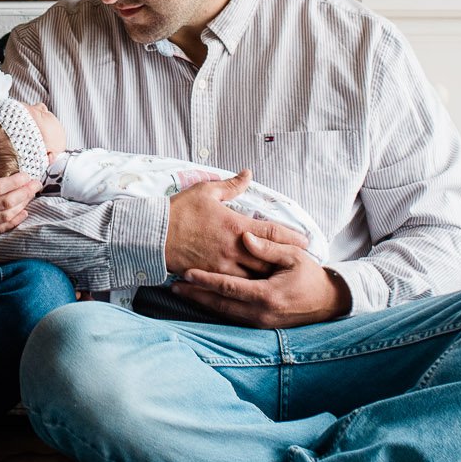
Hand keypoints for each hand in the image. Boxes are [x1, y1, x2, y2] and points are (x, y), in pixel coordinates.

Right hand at [0, 143, 40, 236]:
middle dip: (26, 192)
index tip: (27, 174)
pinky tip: (24, 213)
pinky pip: (0, 228)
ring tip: (33, 194)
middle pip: (7, 201)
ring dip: (23, 205)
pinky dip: (14, 222)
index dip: (15, 182)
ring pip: (6, 215)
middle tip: (38, 183)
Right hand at [163, 172, 309, 276]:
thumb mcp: (206, 192)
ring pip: (255, 276)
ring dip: (270, 276)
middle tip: (301, 263)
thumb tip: (248, 173)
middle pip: (269, 259)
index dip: (292, 237)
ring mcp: (224, 266)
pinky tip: (258, 288)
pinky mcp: (212, 277)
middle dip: (286, 261)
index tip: (306, 241)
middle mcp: (235, 249)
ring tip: (285, 278)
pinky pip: (236, 285)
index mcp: (236, 226)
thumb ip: (231, 185)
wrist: (154, 235)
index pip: (272, 232)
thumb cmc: (180, 211)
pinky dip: (249, 286)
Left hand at [172, 229, 349, 327]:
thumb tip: (245, 237)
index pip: (228, 287)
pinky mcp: (260, 326)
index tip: (186, 272)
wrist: (328, 303)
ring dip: (201, 303)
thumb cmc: (310, 275)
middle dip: (195, 295)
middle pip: (219, 304)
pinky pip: (232, 318)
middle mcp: (260, 313)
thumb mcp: (294, 256)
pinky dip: (215, 309)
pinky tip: (202, 301)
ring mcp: (259, 323)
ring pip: (223, 314)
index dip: (206, 280)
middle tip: (173, 286)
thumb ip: (268, 247)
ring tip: (181, 293)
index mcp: (267, 294)